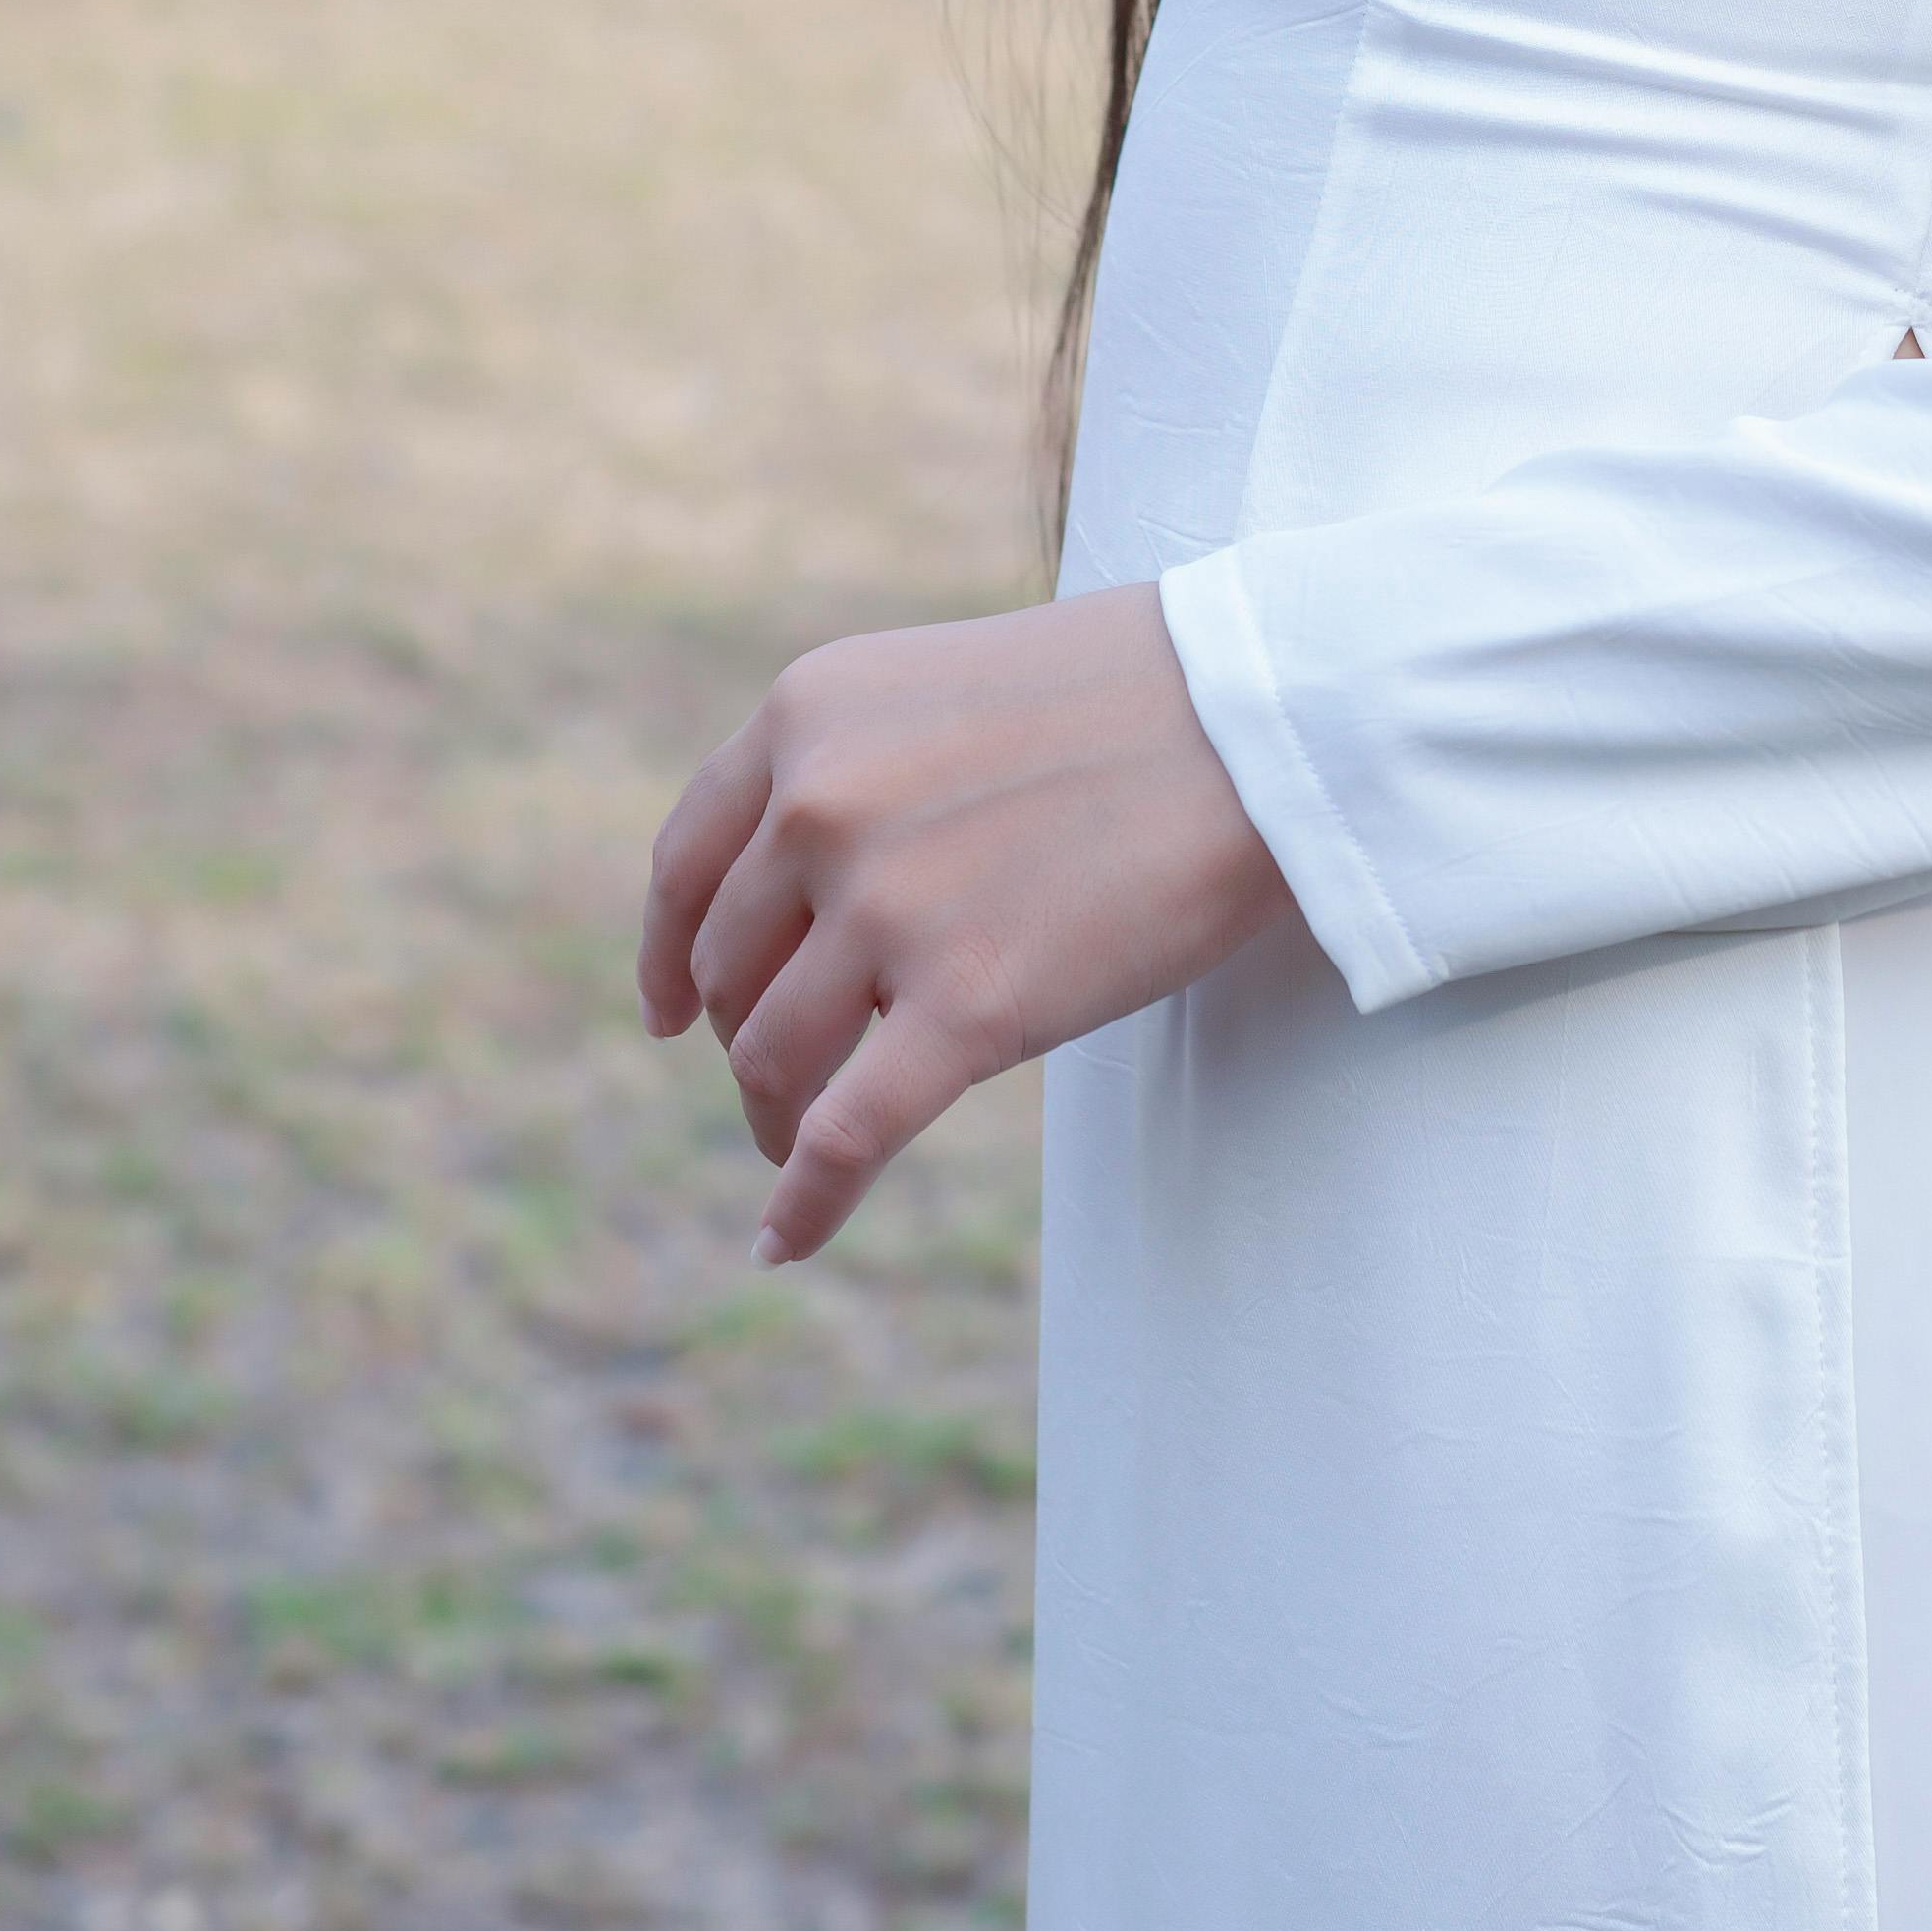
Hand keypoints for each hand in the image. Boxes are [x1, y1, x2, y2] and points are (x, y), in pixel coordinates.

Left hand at [638, 584, 1297, 1261]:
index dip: (668, 952)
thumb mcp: (947, 689)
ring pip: (774, 1057)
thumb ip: (860, 770)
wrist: (1264, 720)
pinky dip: (803, 1202)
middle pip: (730, 970)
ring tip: (798, 1148)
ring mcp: (887, 910)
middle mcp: (819, 806)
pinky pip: (843, 1137)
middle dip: (743, 1038)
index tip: (668, 1014)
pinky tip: (784, 1241)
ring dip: (774, 1120)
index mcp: (806, 714)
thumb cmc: (1137, 697)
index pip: (688, 859)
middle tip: (777, 1082)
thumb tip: (805, 893)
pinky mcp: (965, 1009)